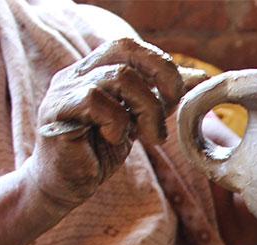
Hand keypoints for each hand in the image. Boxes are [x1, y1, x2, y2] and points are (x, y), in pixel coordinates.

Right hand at [27, 38, 201, 210]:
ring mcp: (64, 90)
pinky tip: (115, 139)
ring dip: (147, 108)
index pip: (130, 46)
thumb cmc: (98, 152)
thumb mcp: (137, 122)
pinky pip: (95, 100)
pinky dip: (117, 121)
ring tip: (150, 137)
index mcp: (93, 71)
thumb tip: (199, 77)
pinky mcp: (57, 111)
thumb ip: (161, 98)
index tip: (178, 96)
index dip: (161, 64)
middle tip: (173, 105)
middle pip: (124, 47)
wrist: (64, 185)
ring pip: (119, 76)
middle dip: (161, 74)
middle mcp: (76, 73)